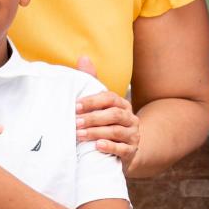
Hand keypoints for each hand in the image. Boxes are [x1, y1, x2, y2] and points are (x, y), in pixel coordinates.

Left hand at [75, 54, 142, 172]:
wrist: (125, 150)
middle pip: (114, 115)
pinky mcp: (131, 151)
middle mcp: (130, 118)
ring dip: (97, 132)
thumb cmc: (106, 124)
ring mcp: (133, 135)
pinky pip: (123, 149)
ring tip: (80, 135)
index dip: (93, 101)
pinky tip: (97, 146)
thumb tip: (83, 58)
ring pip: (117, 131)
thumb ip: (92, 83)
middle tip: (75, 122)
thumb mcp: (100, 105)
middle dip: (93, 118)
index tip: (75, 106)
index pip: (110, 98)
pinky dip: (110, 147)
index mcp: (122, 104)